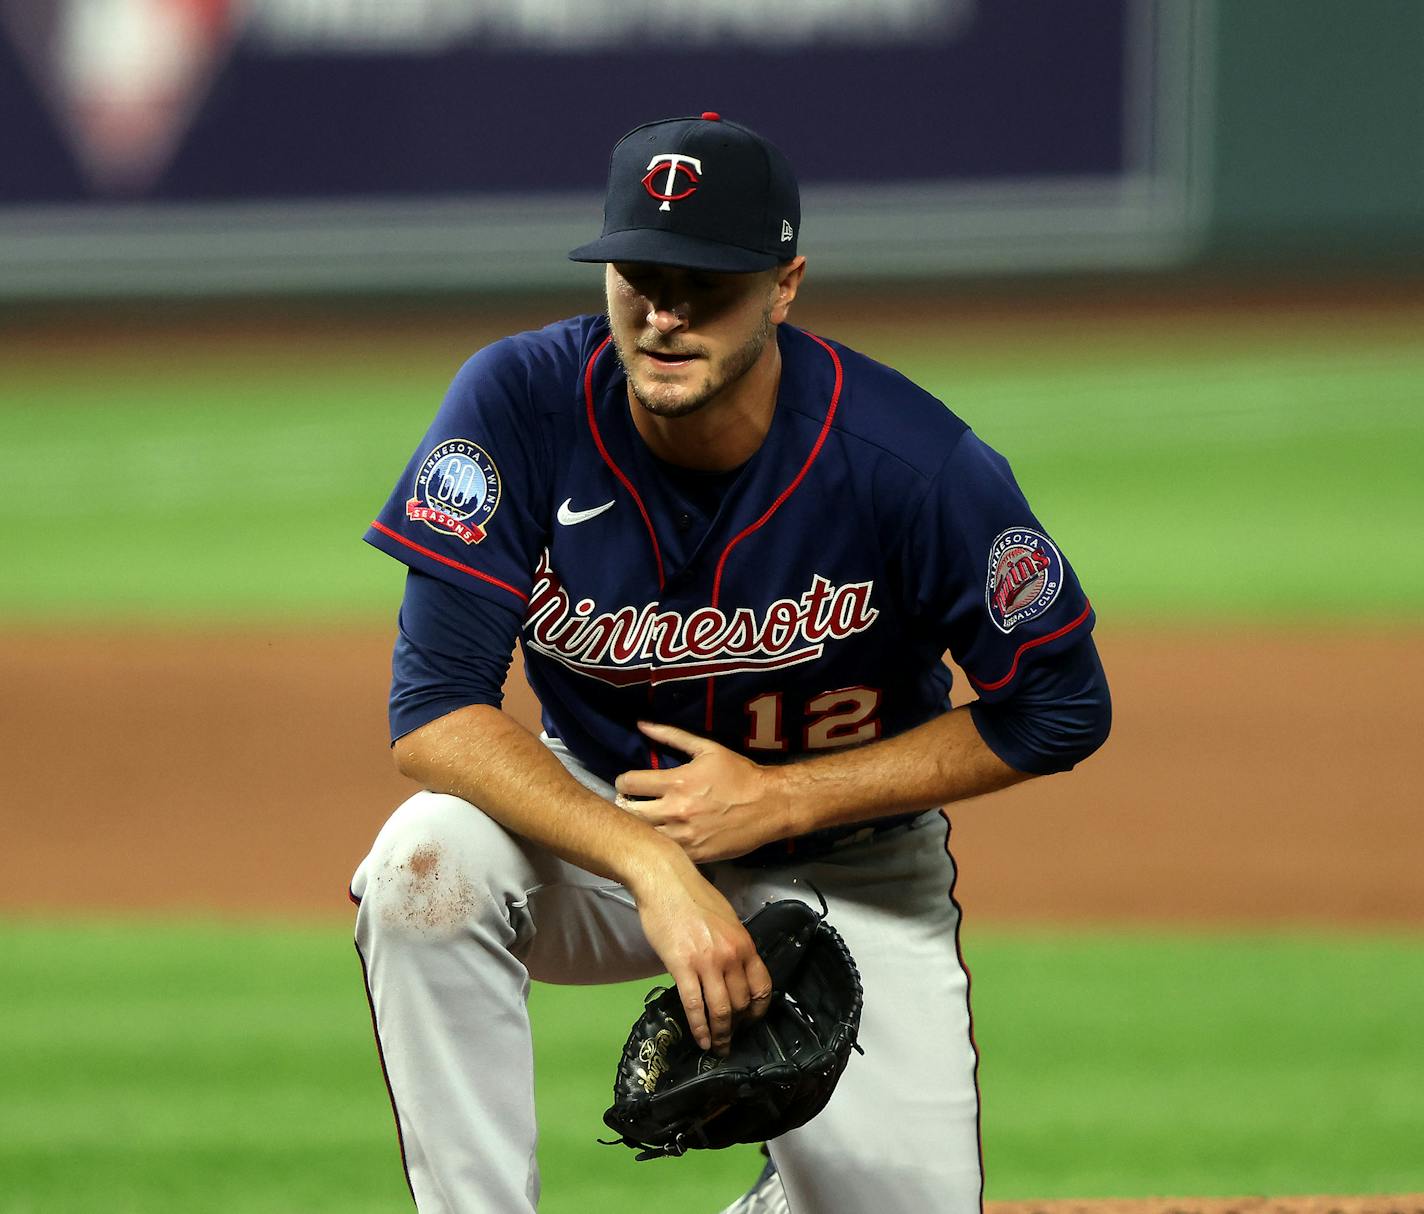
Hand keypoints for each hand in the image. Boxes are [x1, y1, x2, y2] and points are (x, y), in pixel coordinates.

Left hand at [614, 721, 792, 861]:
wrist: (769, 805)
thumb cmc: (739, 774)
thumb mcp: (707, 749)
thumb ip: (671, 736)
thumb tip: (642, 724)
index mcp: (677, 782)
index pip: (629, 783)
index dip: (623, 782)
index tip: (628, 783)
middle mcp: (676, 810)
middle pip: (629, 812)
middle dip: (625, 805)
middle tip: (631, 803)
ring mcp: (685, 836)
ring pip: (644, 836)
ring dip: (640, 827)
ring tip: (645, 820)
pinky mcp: (695, 855)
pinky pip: (665, 852)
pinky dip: (659, 844)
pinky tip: (663, 836)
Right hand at [627, 848, 773, 1054]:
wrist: (665, 880)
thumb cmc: (693, 896)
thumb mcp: (726, 919)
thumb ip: (734, 945)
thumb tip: (735, 969)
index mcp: (744, 943)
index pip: (762, 987)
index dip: (758, 1011)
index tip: (751, 1022)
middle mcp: (731, 956)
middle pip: (742, 1003)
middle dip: (738, 1026)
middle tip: (730, 1038)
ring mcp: (707, 962)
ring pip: (721, 1010)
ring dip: (720, 1034)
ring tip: (717, 1047)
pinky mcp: (682, 966)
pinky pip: (694, 1005)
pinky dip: (699, 1027)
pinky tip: (700, 1039)